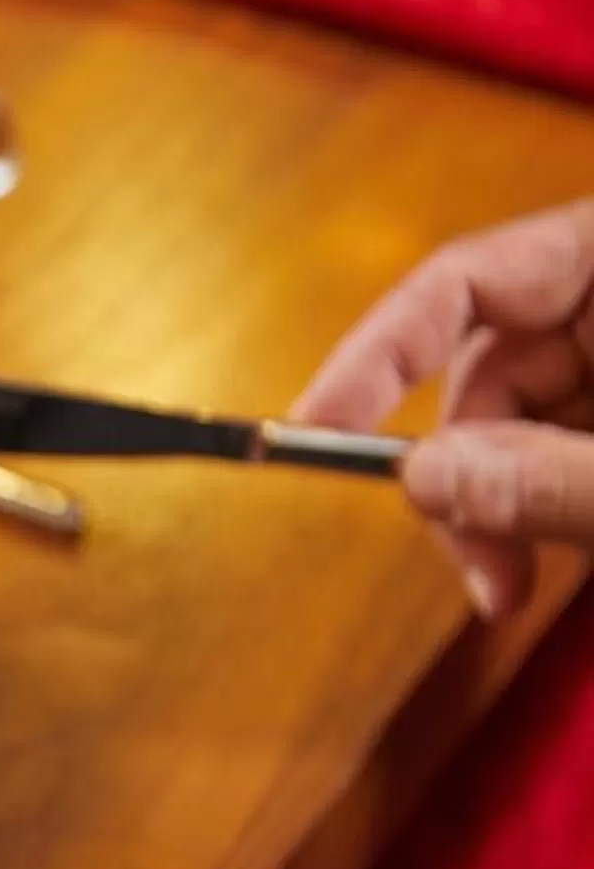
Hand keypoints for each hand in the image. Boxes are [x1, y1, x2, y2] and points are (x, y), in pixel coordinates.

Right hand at [292, 198, 593, 617]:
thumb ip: (555, 477)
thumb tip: (425, 479)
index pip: (467, 279)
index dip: (377, 354)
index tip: (309, 428)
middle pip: (490, 370)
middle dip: (464, 475)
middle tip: (474, 570)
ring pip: (521, 423)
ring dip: (501, 509)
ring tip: (510, 589)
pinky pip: (559, 449)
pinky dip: (542, 508)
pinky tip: (547, 559)